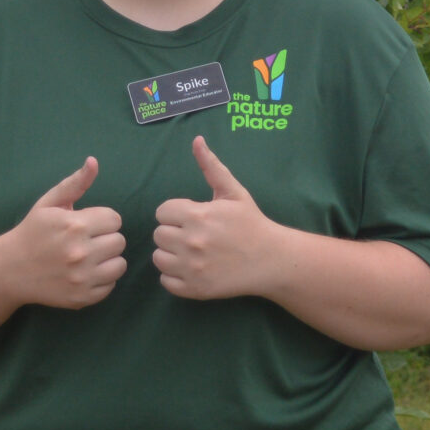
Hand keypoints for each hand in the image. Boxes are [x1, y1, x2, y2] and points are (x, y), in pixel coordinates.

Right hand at [0, 157, 127, 310]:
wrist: (10, 270)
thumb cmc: (32, 232)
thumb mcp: (49, 203)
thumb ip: (74, 183)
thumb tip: (94, 161)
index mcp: (74, 225)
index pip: (115, 219)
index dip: (102, 220)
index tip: (88, 224)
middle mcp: (80, 252)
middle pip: (119, 241)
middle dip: (105, 238)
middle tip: (87, 240)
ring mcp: (82, 278)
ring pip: (120, 264)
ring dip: (108, 259)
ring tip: (90, 257)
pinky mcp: (82, 298)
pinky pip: (111, 285)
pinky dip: (102, 279)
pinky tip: (85, 273)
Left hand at [152, 136, 285, 300]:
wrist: (271, 260)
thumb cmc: (250, 223)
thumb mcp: (233, 192)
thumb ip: (211, 166)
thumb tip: (197, 140)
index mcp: (198, 215)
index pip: (162, 212)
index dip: (176, 213)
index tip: (192, 217)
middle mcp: (191, 242)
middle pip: (158, 234)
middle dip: (173, 232)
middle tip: (193, 234)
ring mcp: (192, 268)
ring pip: (158, 258)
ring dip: (171, 254)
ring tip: (191, 251)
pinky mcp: (194, 289)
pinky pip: (165, 281)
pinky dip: (175, 276)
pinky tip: (193, 268)